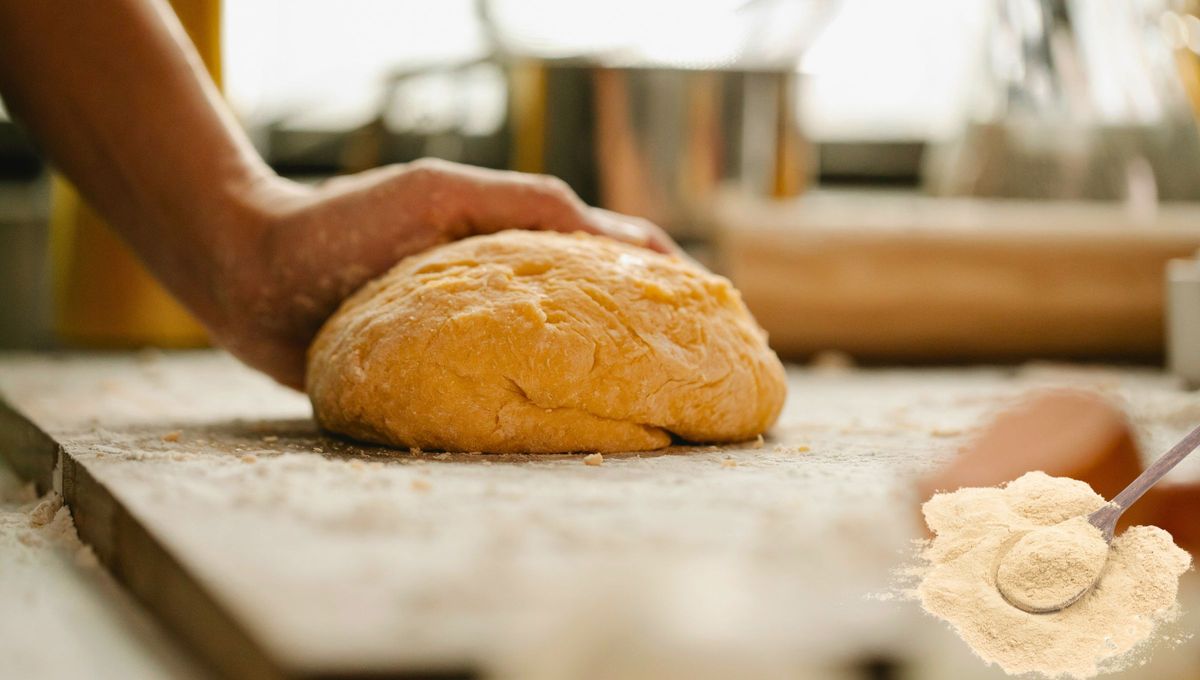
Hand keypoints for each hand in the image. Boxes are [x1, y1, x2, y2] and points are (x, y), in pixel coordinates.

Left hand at [215, 158, 683, 388]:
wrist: (250, 275)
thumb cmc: (342, 222)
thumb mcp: (439, 195)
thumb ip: (526, 205)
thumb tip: (626, 241)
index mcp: (516, 240)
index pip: (613, 256)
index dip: (670, 281)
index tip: (719, 313)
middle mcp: (506, 288)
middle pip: (600, 312)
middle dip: (657, 337)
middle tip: (709, 373)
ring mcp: (477, 335)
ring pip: (562, 361)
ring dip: (612, 382)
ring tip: (665, 410)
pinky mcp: (443, 380)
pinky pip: (508, 402)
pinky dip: (550, 413)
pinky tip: (577, 433)